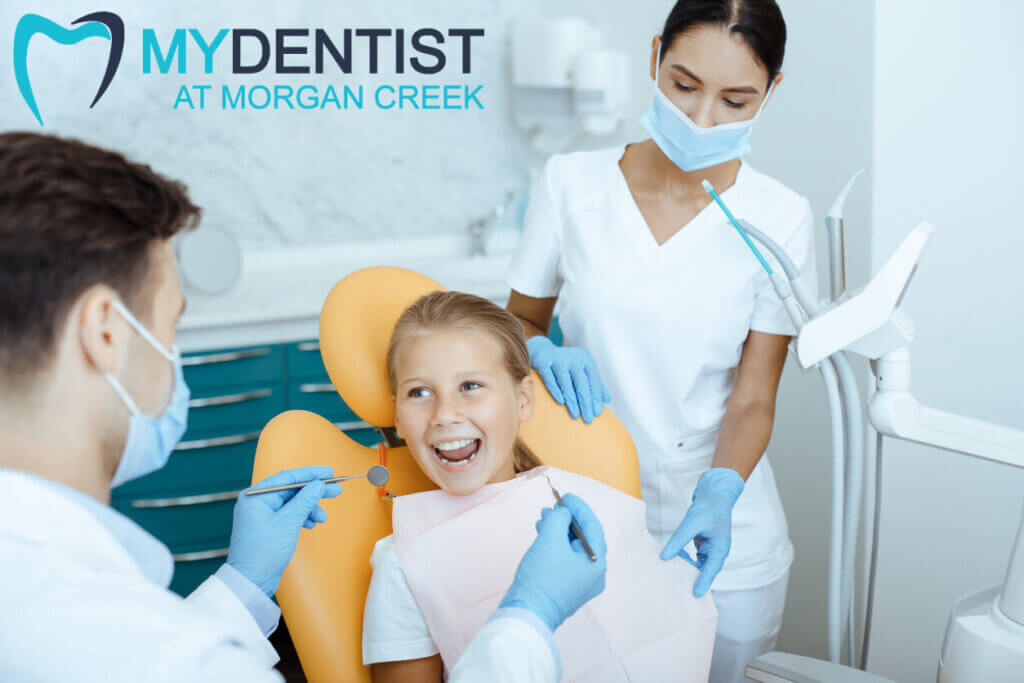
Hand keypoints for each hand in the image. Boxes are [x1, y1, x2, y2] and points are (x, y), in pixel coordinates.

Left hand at [227, 466, 341, 597]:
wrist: (251, 581)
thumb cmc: (263, 552)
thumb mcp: (288, 522)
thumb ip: (305, 500)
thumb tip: (318, 484)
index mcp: (256, 495)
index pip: (288, 477)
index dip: (311, 474)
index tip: (329, 472)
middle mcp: (257, 501)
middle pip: (291, 489)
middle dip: (314, 492)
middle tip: (335, 490)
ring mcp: (261, 514)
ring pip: (292, 503)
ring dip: (309, 508)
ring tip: (322, 518)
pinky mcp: (267, 527)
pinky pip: (288, 514)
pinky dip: (301, 517)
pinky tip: (311, 524)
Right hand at [499, 493, 606, 631]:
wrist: (526, 613)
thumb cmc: (540, 578)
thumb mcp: (550, 539)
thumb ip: (559, 519)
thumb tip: (563, 513)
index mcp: (597, 563)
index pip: (592, 527)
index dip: (579, 508)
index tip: (566, 497)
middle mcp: (593, 574)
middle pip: (583, 537)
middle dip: (567, 519)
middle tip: (552, 506)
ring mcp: (580, 583)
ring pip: (572, 548)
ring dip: (558, 530)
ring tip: (542, 519)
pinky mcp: (566, 587)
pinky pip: (565, 559)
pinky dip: (555, 545)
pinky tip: (542, 535)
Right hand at [527, 336, 610, 423]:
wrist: (543, 351)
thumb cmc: (566, 365)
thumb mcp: (582, 370)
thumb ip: (594, 384)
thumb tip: (607, 400)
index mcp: (585, 359)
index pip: (594, 379)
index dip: (596, 397)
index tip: (597, 413)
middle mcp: (573, 357)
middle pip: (581, 382)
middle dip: (586, 402)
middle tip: (588, 419)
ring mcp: (557, 358)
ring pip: (566, 381)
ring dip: (572, 400)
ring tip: (575, 415)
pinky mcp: (543, 361)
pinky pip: (550, 378)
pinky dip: (556, 390)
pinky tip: (561, 402)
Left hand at [660, 468, 744, 596]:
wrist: (714, 492)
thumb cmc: (708, 506)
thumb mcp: (692, 522)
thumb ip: (678, 539)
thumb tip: (664, 556)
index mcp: (720, 547)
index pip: (712, 569)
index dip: (703, 583)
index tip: (695, 595)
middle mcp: (716, 550)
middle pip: (704, 570)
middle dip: (692, 578)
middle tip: (676, 587)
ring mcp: (709, 547)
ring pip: (697, 564)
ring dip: (686, 566)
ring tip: (670, 570)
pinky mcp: (702, 542)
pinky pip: (693, 556)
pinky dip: (684, 557)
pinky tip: (673, 556)